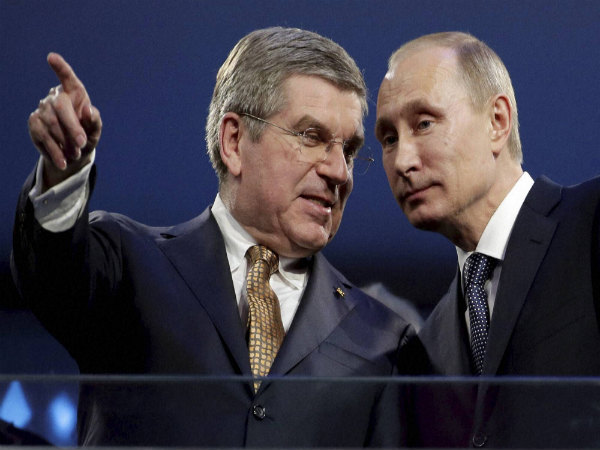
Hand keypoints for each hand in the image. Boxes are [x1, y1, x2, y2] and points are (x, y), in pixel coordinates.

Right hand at [28, 53, 101, 188]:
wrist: (72, 153)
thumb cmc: (87, 136)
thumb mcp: (95, 131)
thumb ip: (95, 121)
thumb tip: (89, 110)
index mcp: (75, 94)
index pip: (68, 78)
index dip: (61, 68)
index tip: (51, 57)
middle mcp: (56, 97)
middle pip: (60, 106)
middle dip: (72, 127)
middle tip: (82, 144)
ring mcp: (42, 109)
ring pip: (51, 123)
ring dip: (65, 142)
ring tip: (75, 155)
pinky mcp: (34, 123)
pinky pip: (42, 136)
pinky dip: (54, 151)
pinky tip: (63, 161)